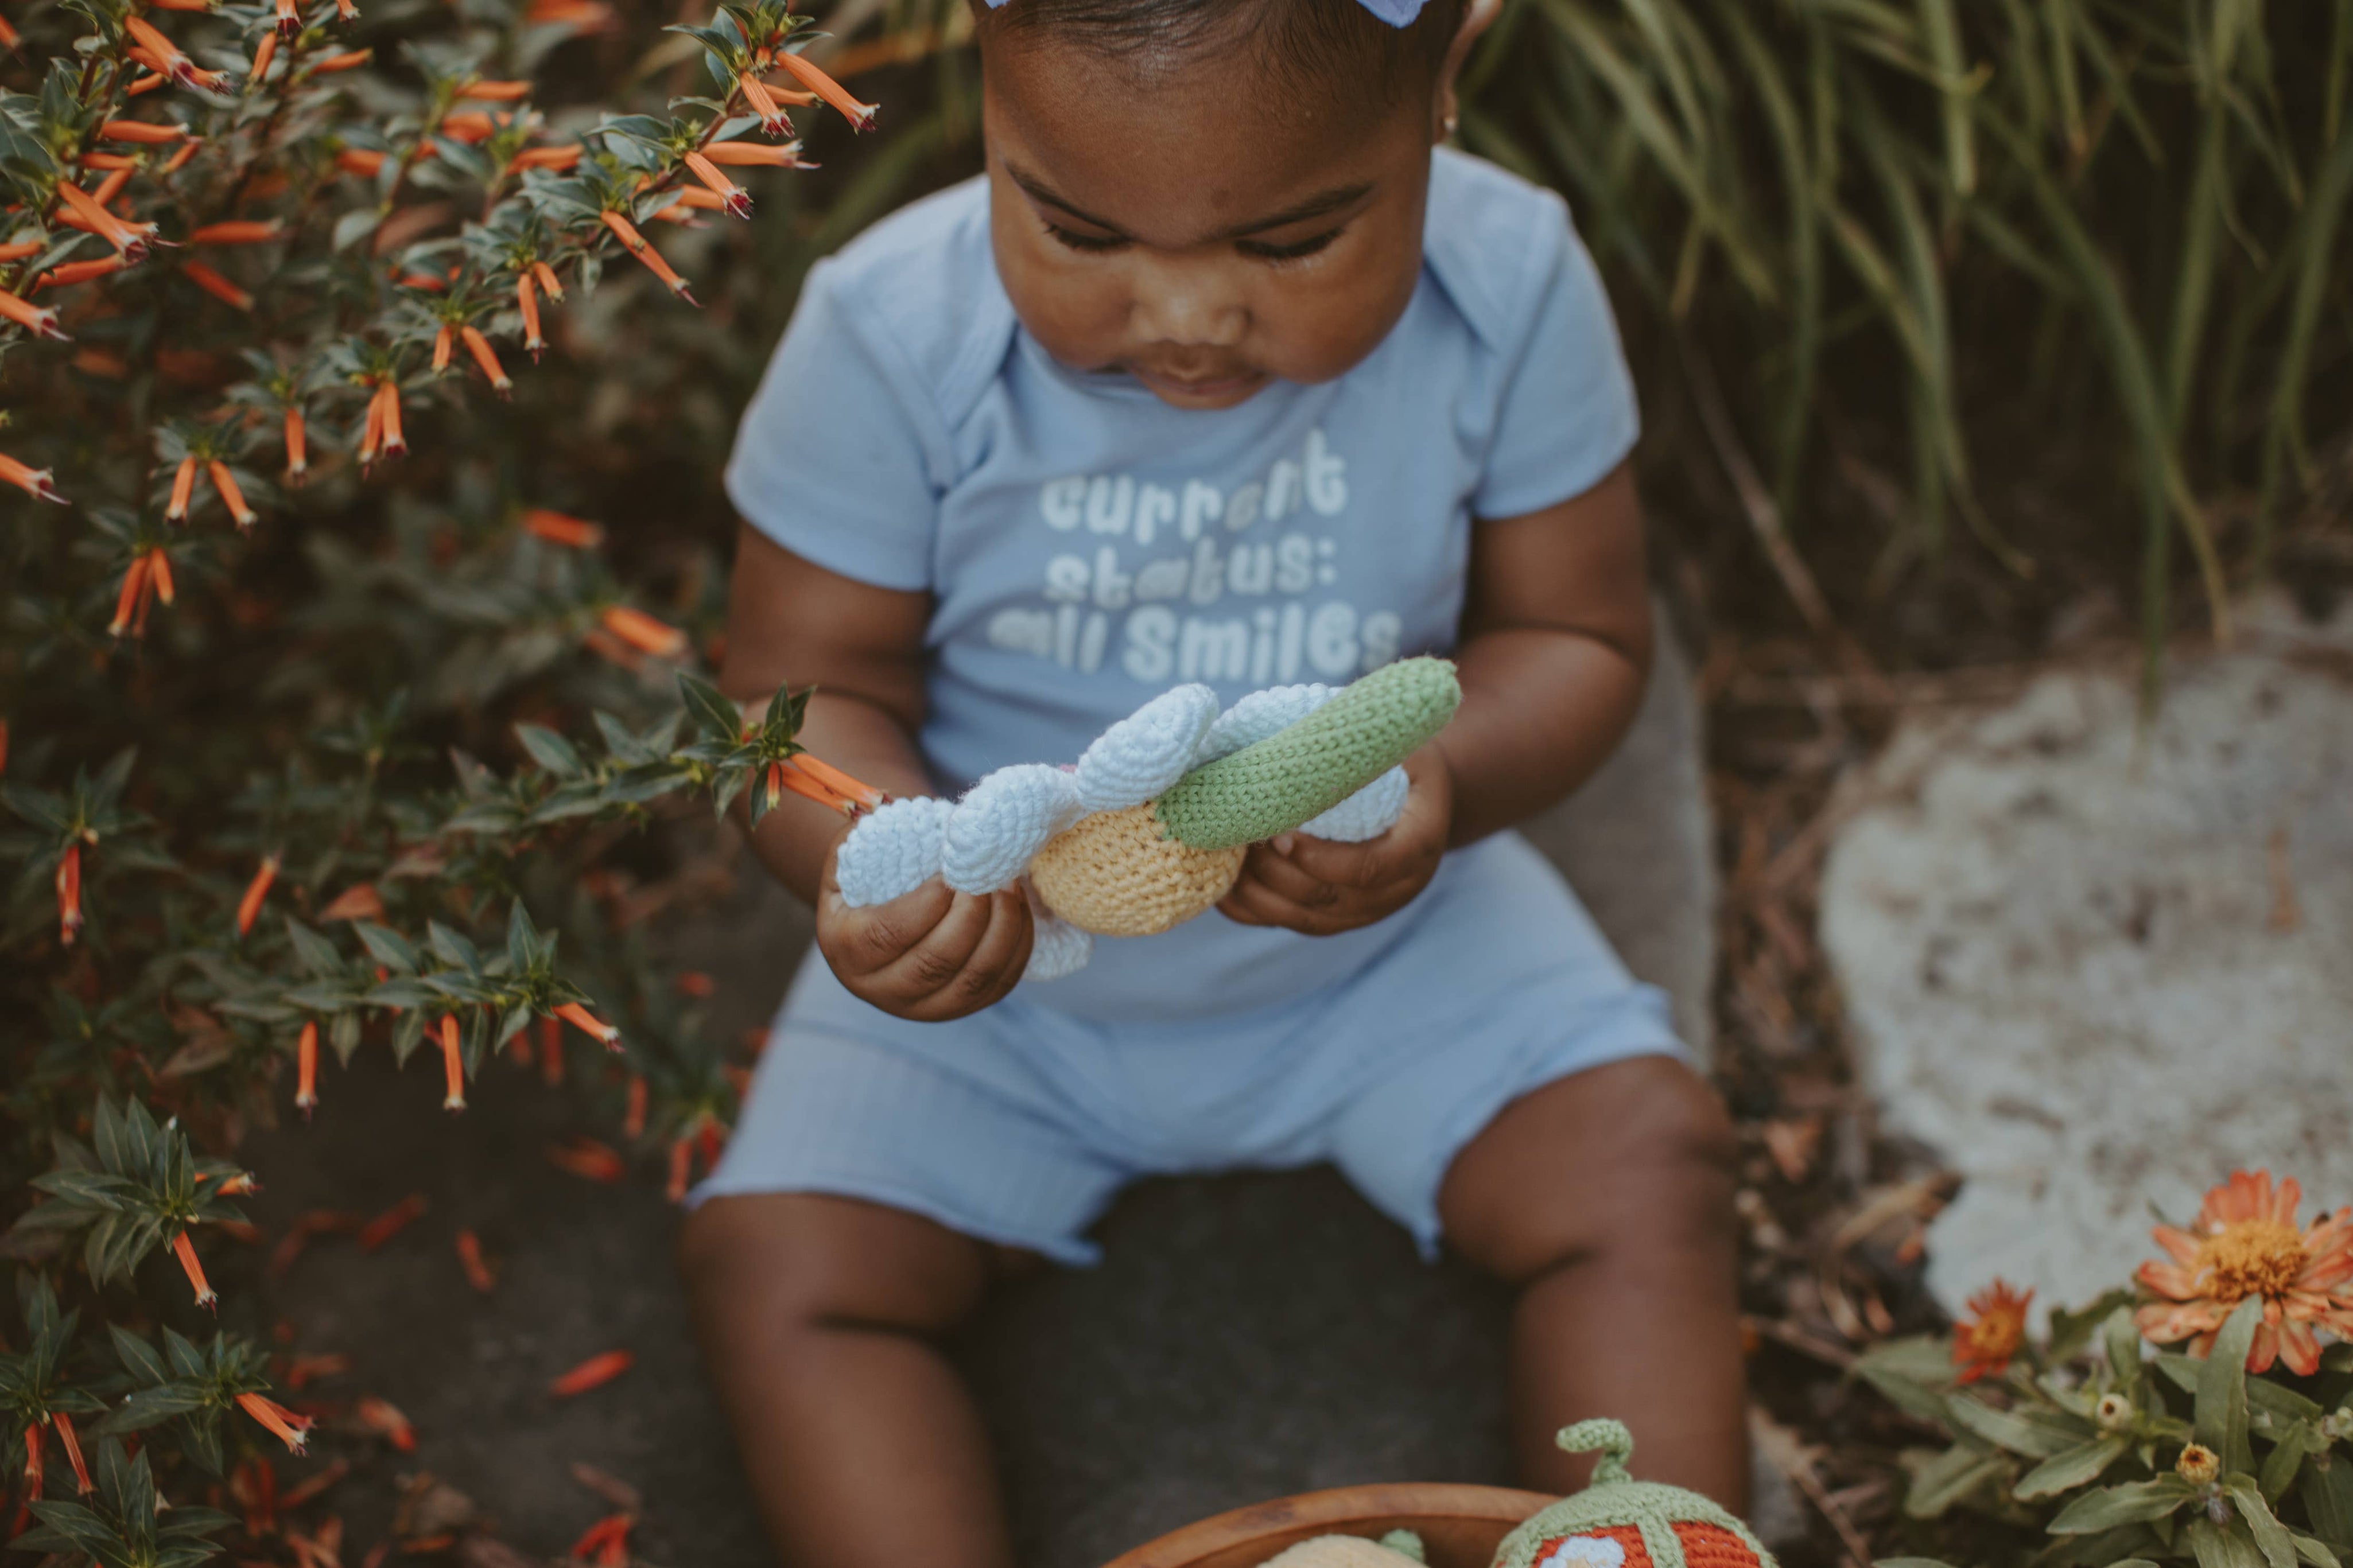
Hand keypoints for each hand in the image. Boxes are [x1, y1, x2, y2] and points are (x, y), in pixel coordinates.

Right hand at [815, 833, 1033, 1020]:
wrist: (879, 917)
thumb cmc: (869, 875)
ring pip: (975, 979)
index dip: (926, 903)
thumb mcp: (855, 852)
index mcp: (847, 949)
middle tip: (990, 876)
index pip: (888, 934)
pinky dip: (1017, 946)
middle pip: (936, 962)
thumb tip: (914, 811)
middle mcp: (881, 989)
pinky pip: (999, 985)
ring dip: (1002, 929)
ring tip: (1010, 886)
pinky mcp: (961, 1008)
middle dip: (972, 915)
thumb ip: (873, 831)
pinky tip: (1018, 909)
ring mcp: (924, 1008)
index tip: (950, 872)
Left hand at [1216, 747, 1452, 936]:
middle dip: (1277, 871)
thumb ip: (1359, 752)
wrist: (1420, 801)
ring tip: (1225, 853)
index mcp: (1418, 847)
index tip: (1283, 834)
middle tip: (1241, 835)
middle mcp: (1395, 891)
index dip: (1322, 859)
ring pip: (1301, 917)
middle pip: (1327, 897)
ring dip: (1257, 891)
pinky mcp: (1335, 919)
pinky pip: (1286, 922)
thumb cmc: (1403, 763)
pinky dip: (1250, 908)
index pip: (1371, 868)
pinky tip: (1221, 882)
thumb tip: (1298, 739)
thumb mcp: (1396, 749)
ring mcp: (1363, 911)